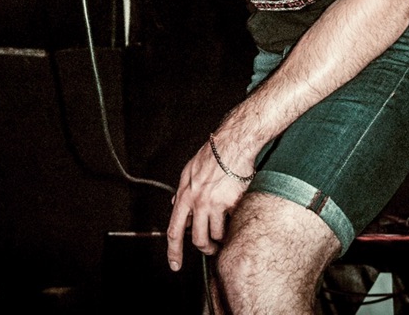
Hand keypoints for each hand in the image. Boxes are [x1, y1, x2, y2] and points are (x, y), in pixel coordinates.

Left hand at [166, 139, 252, 270]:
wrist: (233, 144)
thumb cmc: (212, 155)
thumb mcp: (189, 171)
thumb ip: (182, 191)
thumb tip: (174, 205)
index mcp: (185, 194)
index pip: (174, 230)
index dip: (173, 251)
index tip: (174, 264)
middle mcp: (199, 201)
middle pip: (198, 240)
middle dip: (205, 248)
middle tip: (211, 247)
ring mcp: (216, 203)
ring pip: (216, 235)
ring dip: (221, 236)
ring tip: (225, 227)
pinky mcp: (233, 203)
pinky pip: (233, 224)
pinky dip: (234, 223)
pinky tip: (236, 213)